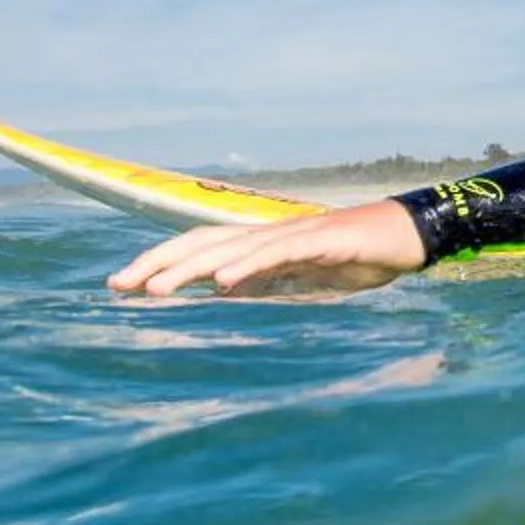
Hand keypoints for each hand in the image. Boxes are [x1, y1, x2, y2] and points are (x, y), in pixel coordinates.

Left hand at [109, 199, 430, 296]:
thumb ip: (262, 281)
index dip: (160, 262)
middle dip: (156, 262)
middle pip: (202, 242)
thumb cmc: (357, 258)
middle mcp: (268, 233)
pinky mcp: (321, 240)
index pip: (199, 248)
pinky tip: (222, 281)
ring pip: (231, 247)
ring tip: (155, 288)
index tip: (122, 285)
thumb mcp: (301, 278)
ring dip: (189, 267)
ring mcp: (293, 234)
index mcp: (261, 244)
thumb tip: (220, 291)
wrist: (407, 236)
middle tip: (117, 285)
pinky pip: (277, 253)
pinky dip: (247, 266)